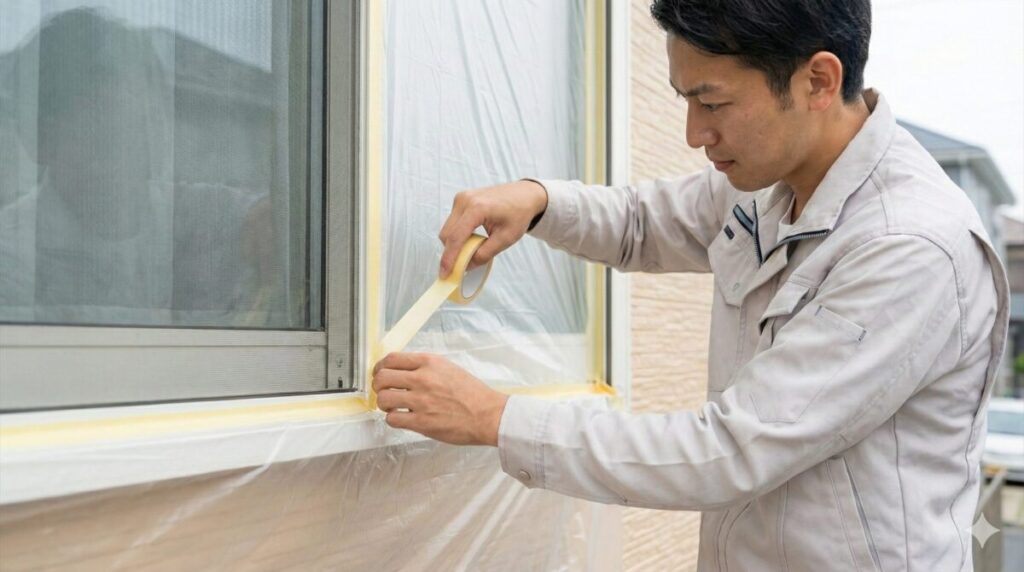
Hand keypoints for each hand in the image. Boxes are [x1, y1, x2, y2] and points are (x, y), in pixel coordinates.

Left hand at [372, 352, 509, 445]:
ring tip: (392, 406)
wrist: (487, 415)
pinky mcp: (421, 422)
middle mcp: (422, 379)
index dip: (380, 367)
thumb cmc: (472, 394)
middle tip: (383, 391)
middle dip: (378, 385)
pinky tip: (401, 418)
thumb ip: (425, 367)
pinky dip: (393, 419)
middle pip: (382, 377)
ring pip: (383, 398)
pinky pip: (392, 419)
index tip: (379, 373)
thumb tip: (403, 371)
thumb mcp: (449, 369)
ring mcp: (421, 401)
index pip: (391, 358)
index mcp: (429, 363)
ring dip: (383, 403)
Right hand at [438, 180, 547, 277]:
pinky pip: (452, 222)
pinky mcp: (461, 199)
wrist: (524, 195)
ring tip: (473, 248)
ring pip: (447, 229)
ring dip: (455, 243)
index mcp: (477, 208)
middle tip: (463, 264)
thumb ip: (484, 254)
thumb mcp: (506, 239)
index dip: (449, 258)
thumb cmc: (519, 214)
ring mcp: (461, 198)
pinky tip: (472, 237)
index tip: (444, 273)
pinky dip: (458, 234)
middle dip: (451, 252)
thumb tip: (466, 266)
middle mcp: (465, 200)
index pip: (456, 237)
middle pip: (447, 234)